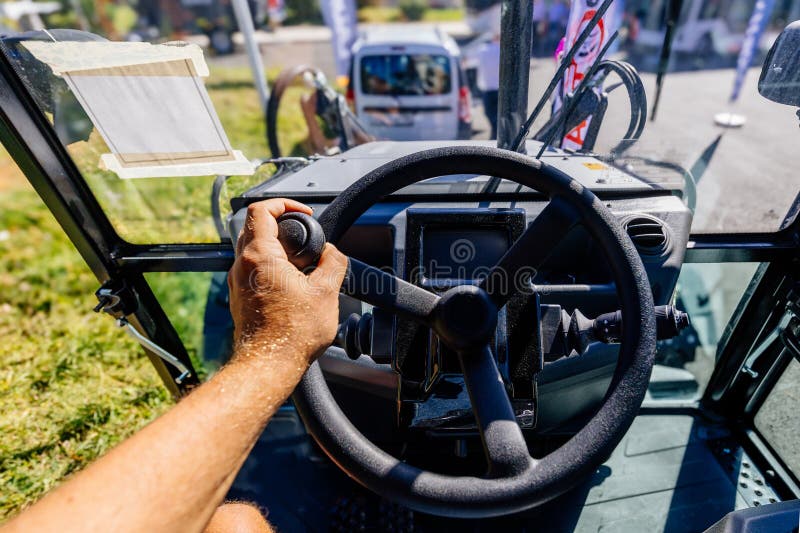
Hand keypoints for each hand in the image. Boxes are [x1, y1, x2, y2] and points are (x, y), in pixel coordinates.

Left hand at [228, 199, 347, 367]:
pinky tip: (292, 286)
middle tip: (305, 239)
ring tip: (301, 266)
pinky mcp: (239, 298)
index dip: (285, 204)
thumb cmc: (292, 334)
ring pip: (253, 249)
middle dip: (283, 226)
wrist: (268, 365)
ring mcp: (237, 282)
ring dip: (277, 248)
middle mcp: (241, 266)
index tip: (303, 214)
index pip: (261, 210)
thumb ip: (333, 262)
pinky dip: (271, 267)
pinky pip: (253, 270)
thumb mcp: (326, 292)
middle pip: (256, 227)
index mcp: (259, 256)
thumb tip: (332, 253)